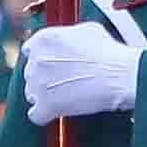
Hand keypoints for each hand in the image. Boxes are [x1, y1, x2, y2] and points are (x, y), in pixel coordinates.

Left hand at [17, 21, 136, 125]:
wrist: (117, 75)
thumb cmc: (107, 53)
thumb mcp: (86, 30)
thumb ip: (67, 34)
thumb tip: (67, 39)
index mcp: (43, 39)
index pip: (30, 50)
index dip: (41, 59)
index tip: (50, 65)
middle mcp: (36, 60)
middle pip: (31, 72)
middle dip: (44, 78)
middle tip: (62, 81)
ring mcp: (38, 84)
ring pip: (31, 93)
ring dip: (44, 96)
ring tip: (63, 97)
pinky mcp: (45, 106)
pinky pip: (36, 115)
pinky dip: (43, 115)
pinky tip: (53, 114)